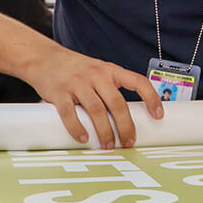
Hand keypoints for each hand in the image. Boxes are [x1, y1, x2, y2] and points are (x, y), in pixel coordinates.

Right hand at [23, 45, 162, 147]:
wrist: (43, 58)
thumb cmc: (75, 69)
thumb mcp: (98, 71)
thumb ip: (111, 89)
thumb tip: (129, 118)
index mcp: (110, 70)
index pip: (138, 81)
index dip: (151, 98)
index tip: (159, 115)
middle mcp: (96, 75)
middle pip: (117, 103)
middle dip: (126, 126)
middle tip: (129, 142)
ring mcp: (77, 83)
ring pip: (96, 110)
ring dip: (105, 131)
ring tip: (109, 145)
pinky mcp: (59, 92)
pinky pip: (70, 113)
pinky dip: (77, 128)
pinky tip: (84, 138)